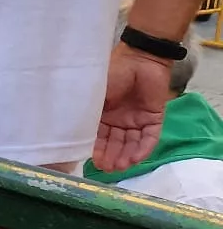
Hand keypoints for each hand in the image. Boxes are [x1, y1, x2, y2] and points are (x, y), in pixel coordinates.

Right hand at [94, 43, 173, 171]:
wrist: (140, 59)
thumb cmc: (113, 73)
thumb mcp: (95, 94)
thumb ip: (88, 112)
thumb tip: (72, 132)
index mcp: (102, 114)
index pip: (98, 137)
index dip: (96, 150)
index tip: (93, 162)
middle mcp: (118, 120)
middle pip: (115, 143)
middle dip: (112, 156)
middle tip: (108, 169)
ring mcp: (136, 120)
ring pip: (132, 143)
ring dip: (127, 155)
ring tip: (122, 166)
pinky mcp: (154, 118)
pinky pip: (149, 137)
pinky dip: (143, 148)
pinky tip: (136, 158)